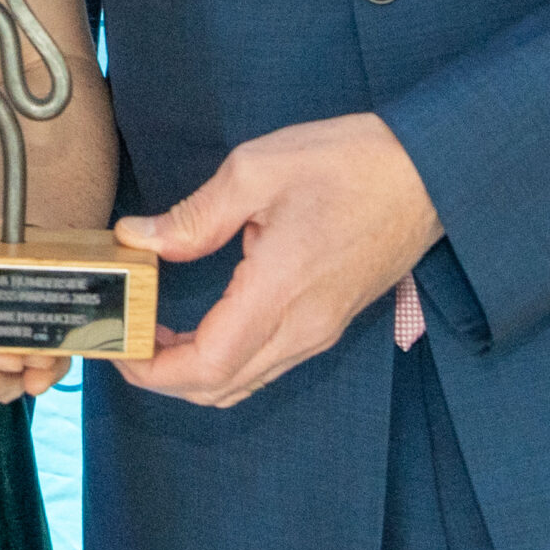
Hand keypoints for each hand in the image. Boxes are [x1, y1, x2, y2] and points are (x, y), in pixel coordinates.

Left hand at [112, 115, 440, 407]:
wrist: (429, 173)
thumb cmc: (350, 162)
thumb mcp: (258, 169)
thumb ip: (195, 215)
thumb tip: (138, 238)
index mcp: (280, 291)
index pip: (207, 366)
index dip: (154, 371)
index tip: (120, 348)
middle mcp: (303, 327)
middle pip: (220, 387)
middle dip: (164, 378)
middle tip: (127, 339)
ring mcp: (320, 331)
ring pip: (245, 382)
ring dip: (194, 372)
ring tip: (156, 332)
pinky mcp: (330, 323)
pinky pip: (268, 364)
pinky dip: (225, 361)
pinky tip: (203, 325)